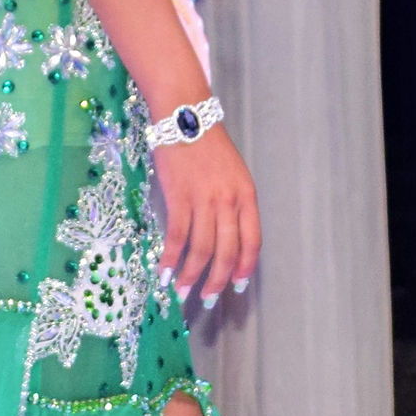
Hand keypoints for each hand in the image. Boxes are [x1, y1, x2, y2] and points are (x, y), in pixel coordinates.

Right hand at [149, 126, 258, 305]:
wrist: (185, 117)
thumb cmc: (208, 144)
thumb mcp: (233, 173)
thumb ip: (233, 203)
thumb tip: (225, 238)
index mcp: (246, 195)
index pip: (251, 241)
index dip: (244, 267)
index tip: (236, 285)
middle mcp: (228, 201)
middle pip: (226, 251)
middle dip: (217, 280)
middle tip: (208, 299)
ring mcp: (203, 200)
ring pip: (201, 249)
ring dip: (191, 275)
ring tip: (182, 291)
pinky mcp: (178, 197)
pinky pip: (177, 236)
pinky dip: (170, 258)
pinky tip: (164, 271)